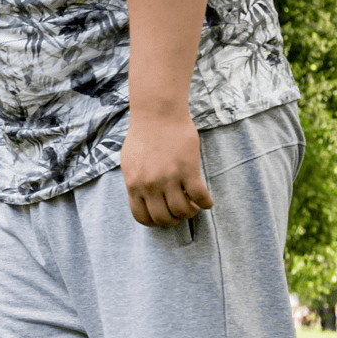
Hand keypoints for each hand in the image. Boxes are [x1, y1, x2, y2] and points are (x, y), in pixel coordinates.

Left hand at [119, 112, 213, 226]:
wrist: (157, 114)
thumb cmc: (143, 136)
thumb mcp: (129, 163)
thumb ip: (134, 182)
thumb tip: (140, 197)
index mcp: (134, 185)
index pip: (142, 217)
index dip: (154, 223)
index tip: (162, 219)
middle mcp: (150, 186)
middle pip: (163, 218)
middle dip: (173, 221)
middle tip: (180, 215)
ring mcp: (169, 178)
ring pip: (182, 210)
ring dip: (190, 213)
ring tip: (193, 207)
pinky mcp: (188, 169)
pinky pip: (200, 196)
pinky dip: (206, 203)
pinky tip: (208, 202)